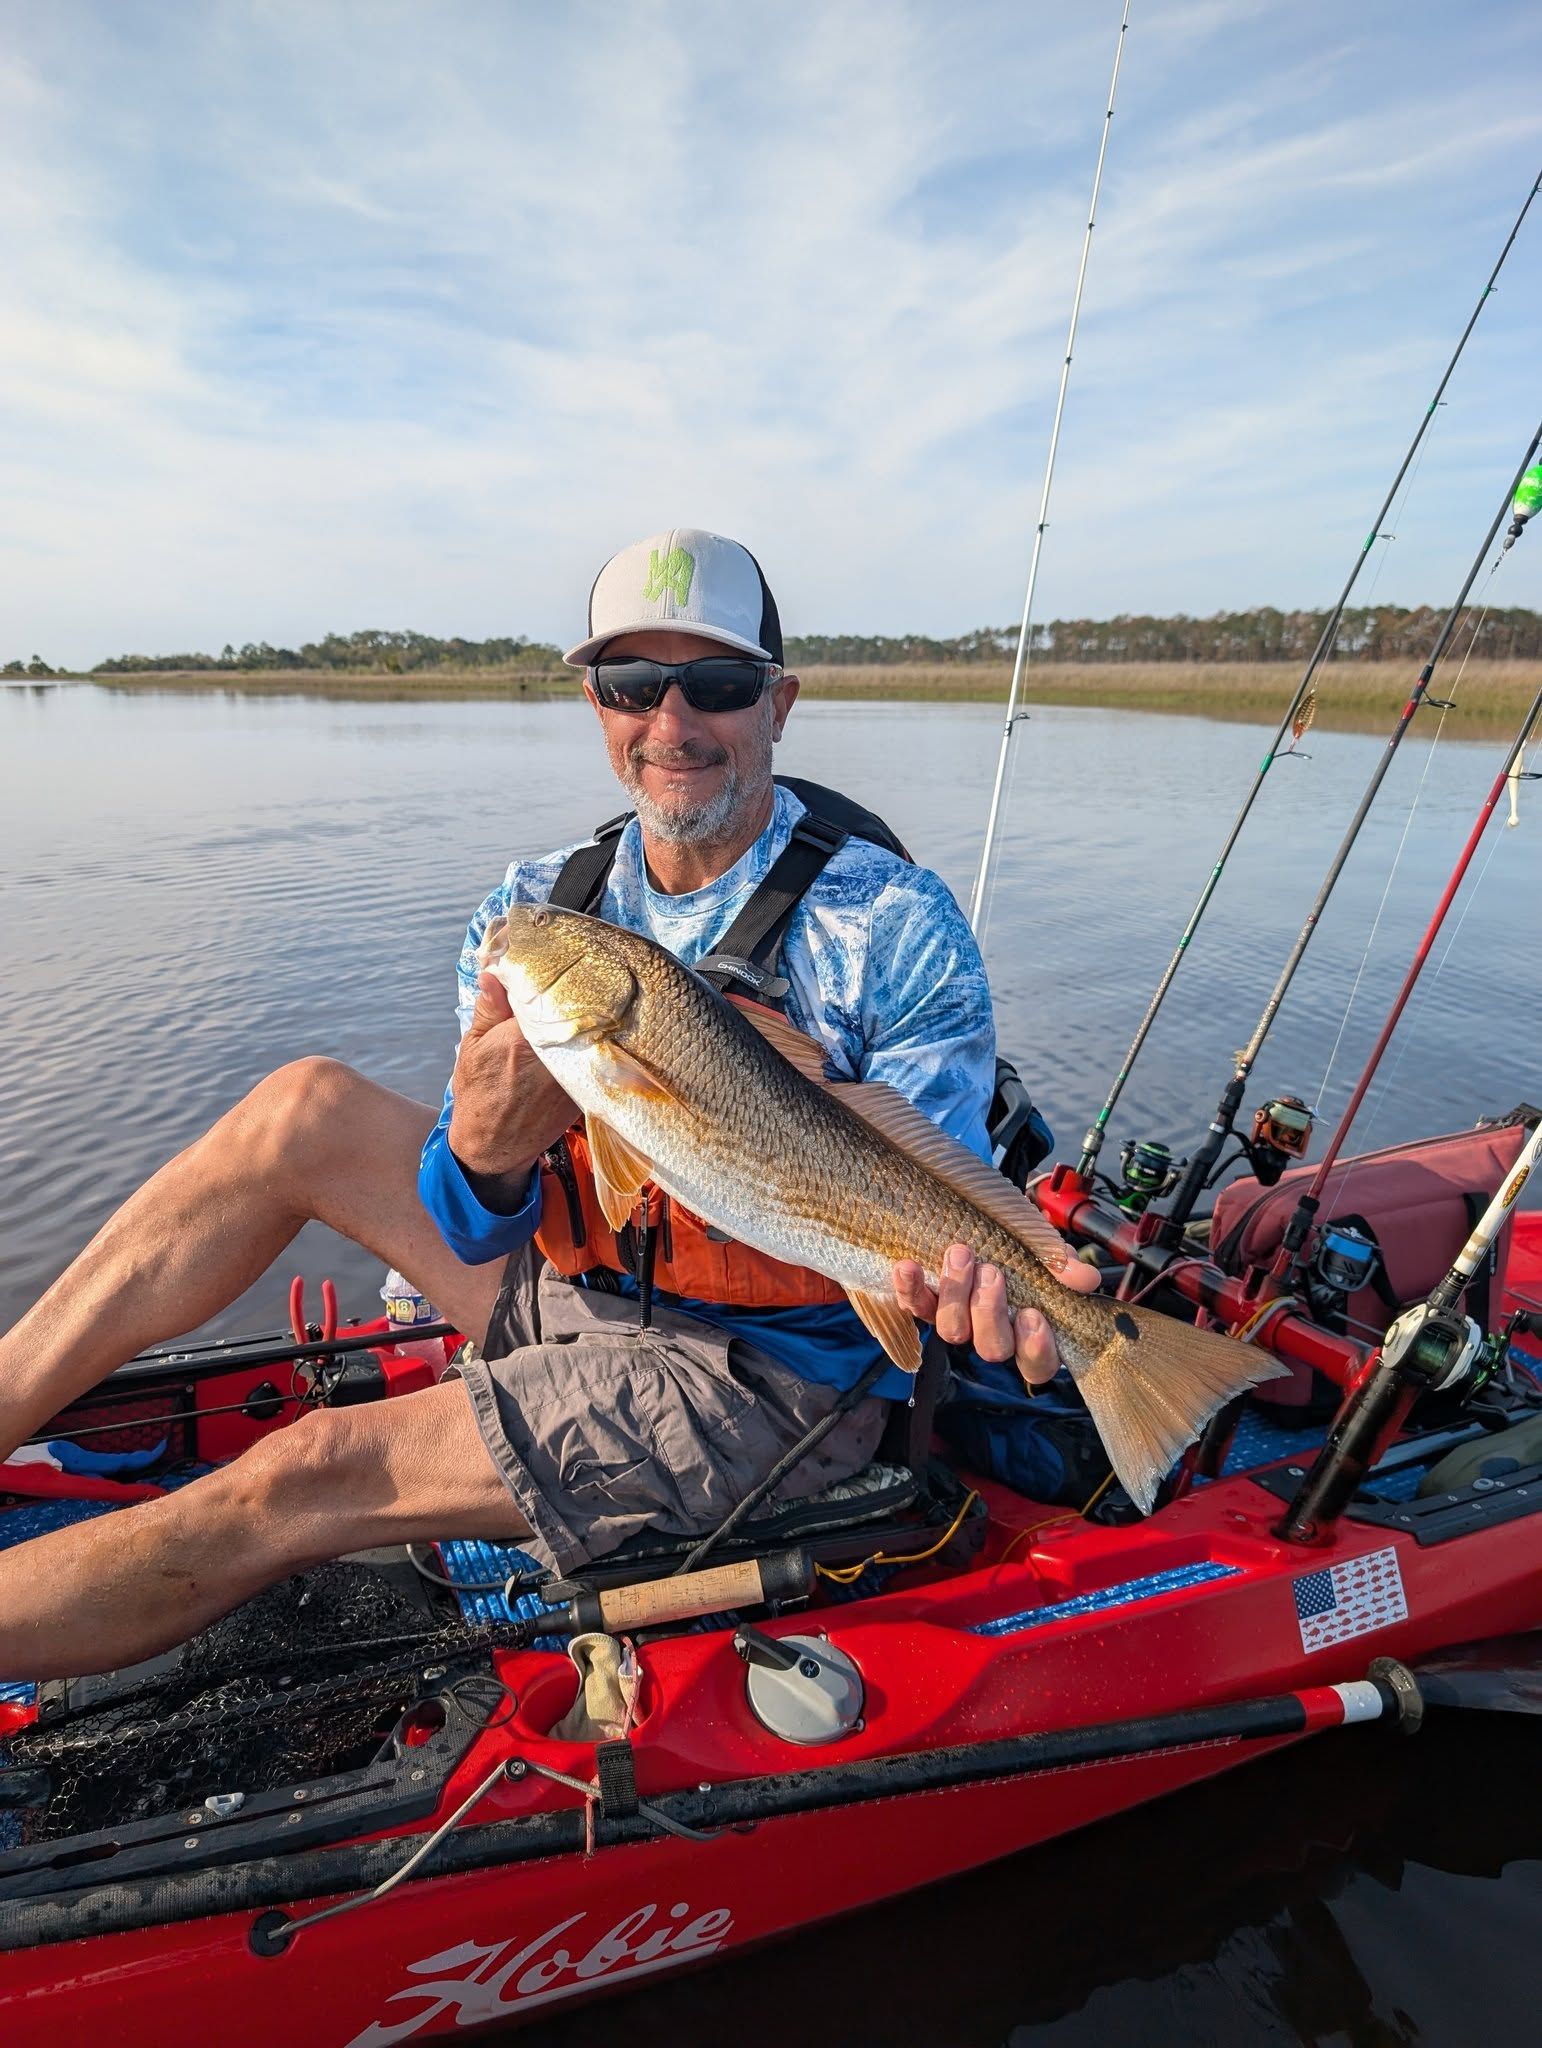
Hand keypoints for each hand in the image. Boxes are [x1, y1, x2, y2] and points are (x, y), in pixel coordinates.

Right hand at [446, 972, 575, 1200]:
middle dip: (574, 990)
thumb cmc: (479, 1094)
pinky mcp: (588, 1087)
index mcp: (523, 1039)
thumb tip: (496, 971)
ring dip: (587, 1014)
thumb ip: (489, 1007)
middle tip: (572, 971)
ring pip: (590, 1030)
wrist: (494, 1146)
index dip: (551, 974)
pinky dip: (593, 1039)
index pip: (548, 991)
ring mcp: (576, 1074)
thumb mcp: (474, 1046)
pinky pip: (596, 1053)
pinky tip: (587, 1029)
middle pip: (576, 1009)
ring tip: (586, 995)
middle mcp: (557, 1056)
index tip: (551, 960)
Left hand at [893, 1242, 1102, 1386]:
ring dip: (957, 1294)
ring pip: (953, 1332)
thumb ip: (1060, 1261)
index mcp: (1028, 1328)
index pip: (1038, 1364)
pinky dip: (909, 1287)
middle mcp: (992, 1331)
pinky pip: (913, 1306)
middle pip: (992, 1348)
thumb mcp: (1042, 1242)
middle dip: (991, 1312)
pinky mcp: (926, 1302)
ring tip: (962, 1255)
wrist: (977, 1209)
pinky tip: (908, 1265)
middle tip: (993, 1273)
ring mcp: (958, 1319)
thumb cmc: (1016, 1235)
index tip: (1033, 1315)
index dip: (1036, 1349)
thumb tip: (1084, 1280)